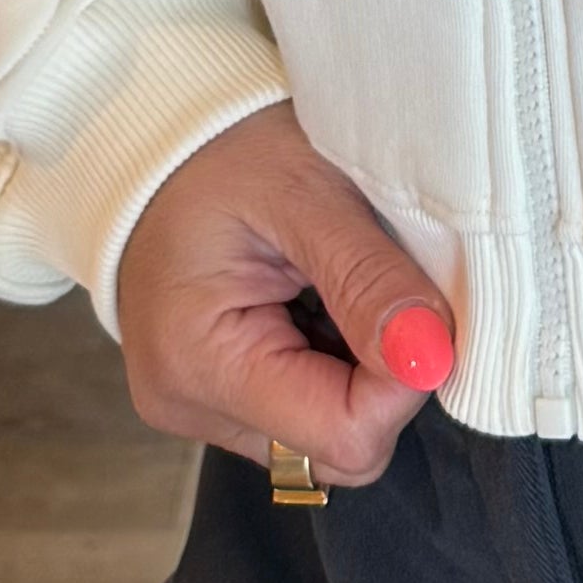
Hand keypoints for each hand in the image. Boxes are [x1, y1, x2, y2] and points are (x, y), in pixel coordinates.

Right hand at [115, 109, 453, 489]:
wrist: (152, 134)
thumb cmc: (221, 150)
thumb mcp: (306, 192)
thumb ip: (370, 279)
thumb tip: (430, 358)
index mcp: (200, 363)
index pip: (345, 436)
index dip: (404, 380)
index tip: (415, 305)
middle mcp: (191, 405)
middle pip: (339, 448)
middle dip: (382, 377)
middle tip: (370, 283)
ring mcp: (200, 407)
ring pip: (327, 435)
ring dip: (358, 368)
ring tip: (330, 282)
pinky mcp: (216, 396)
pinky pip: (303, 411)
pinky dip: (331, 364)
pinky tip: (313, 298)